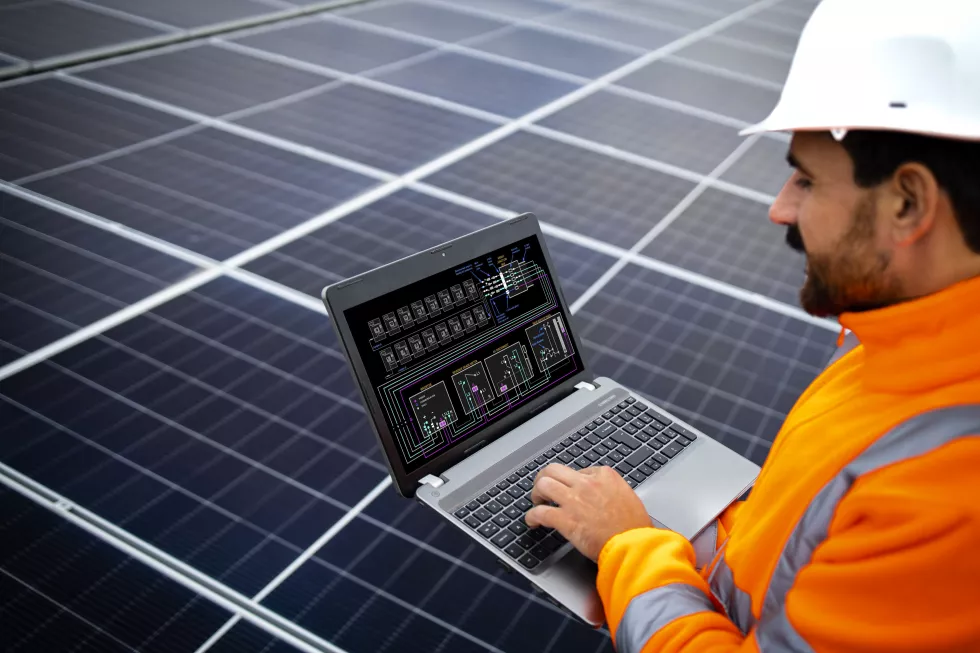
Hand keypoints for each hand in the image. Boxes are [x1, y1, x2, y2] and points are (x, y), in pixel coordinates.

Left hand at [526, 464, 651, 560]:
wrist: (632, 546)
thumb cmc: (634, 528)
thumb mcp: (627, 498)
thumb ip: (610, 491)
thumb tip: (601, 495)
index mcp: (605, 476)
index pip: (578, 471)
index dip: (571, 482)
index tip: (569, 490)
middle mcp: (587, 483)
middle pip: (554, 470)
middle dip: (545, 478)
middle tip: (543, 489)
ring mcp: (574, 499)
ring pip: (543, 484)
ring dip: (536, 493)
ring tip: (537, 502)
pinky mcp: (565, 519)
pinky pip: (540, 512)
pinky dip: (532, 516)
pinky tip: (532, 521)